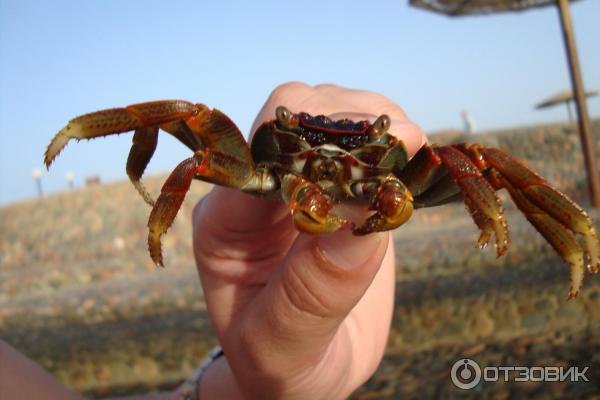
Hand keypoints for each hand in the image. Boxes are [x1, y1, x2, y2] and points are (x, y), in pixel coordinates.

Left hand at [191, 82, 425, 398]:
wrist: (308, 369)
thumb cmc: (283, 364)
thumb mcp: (282, 346)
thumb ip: (313, 292)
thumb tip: (363, 218)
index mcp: (227, 222)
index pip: (255, 153)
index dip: (308, 145)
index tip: (366, 161)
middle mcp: (260, 190)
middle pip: (294, 115)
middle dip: (348, 123)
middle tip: (402, 147)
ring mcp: (303, 181)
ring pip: (333, 112)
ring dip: (376, 123)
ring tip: (411, 154)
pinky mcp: (343, 188)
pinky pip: (365, 143)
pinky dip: (395, 141)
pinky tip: (414, 162)